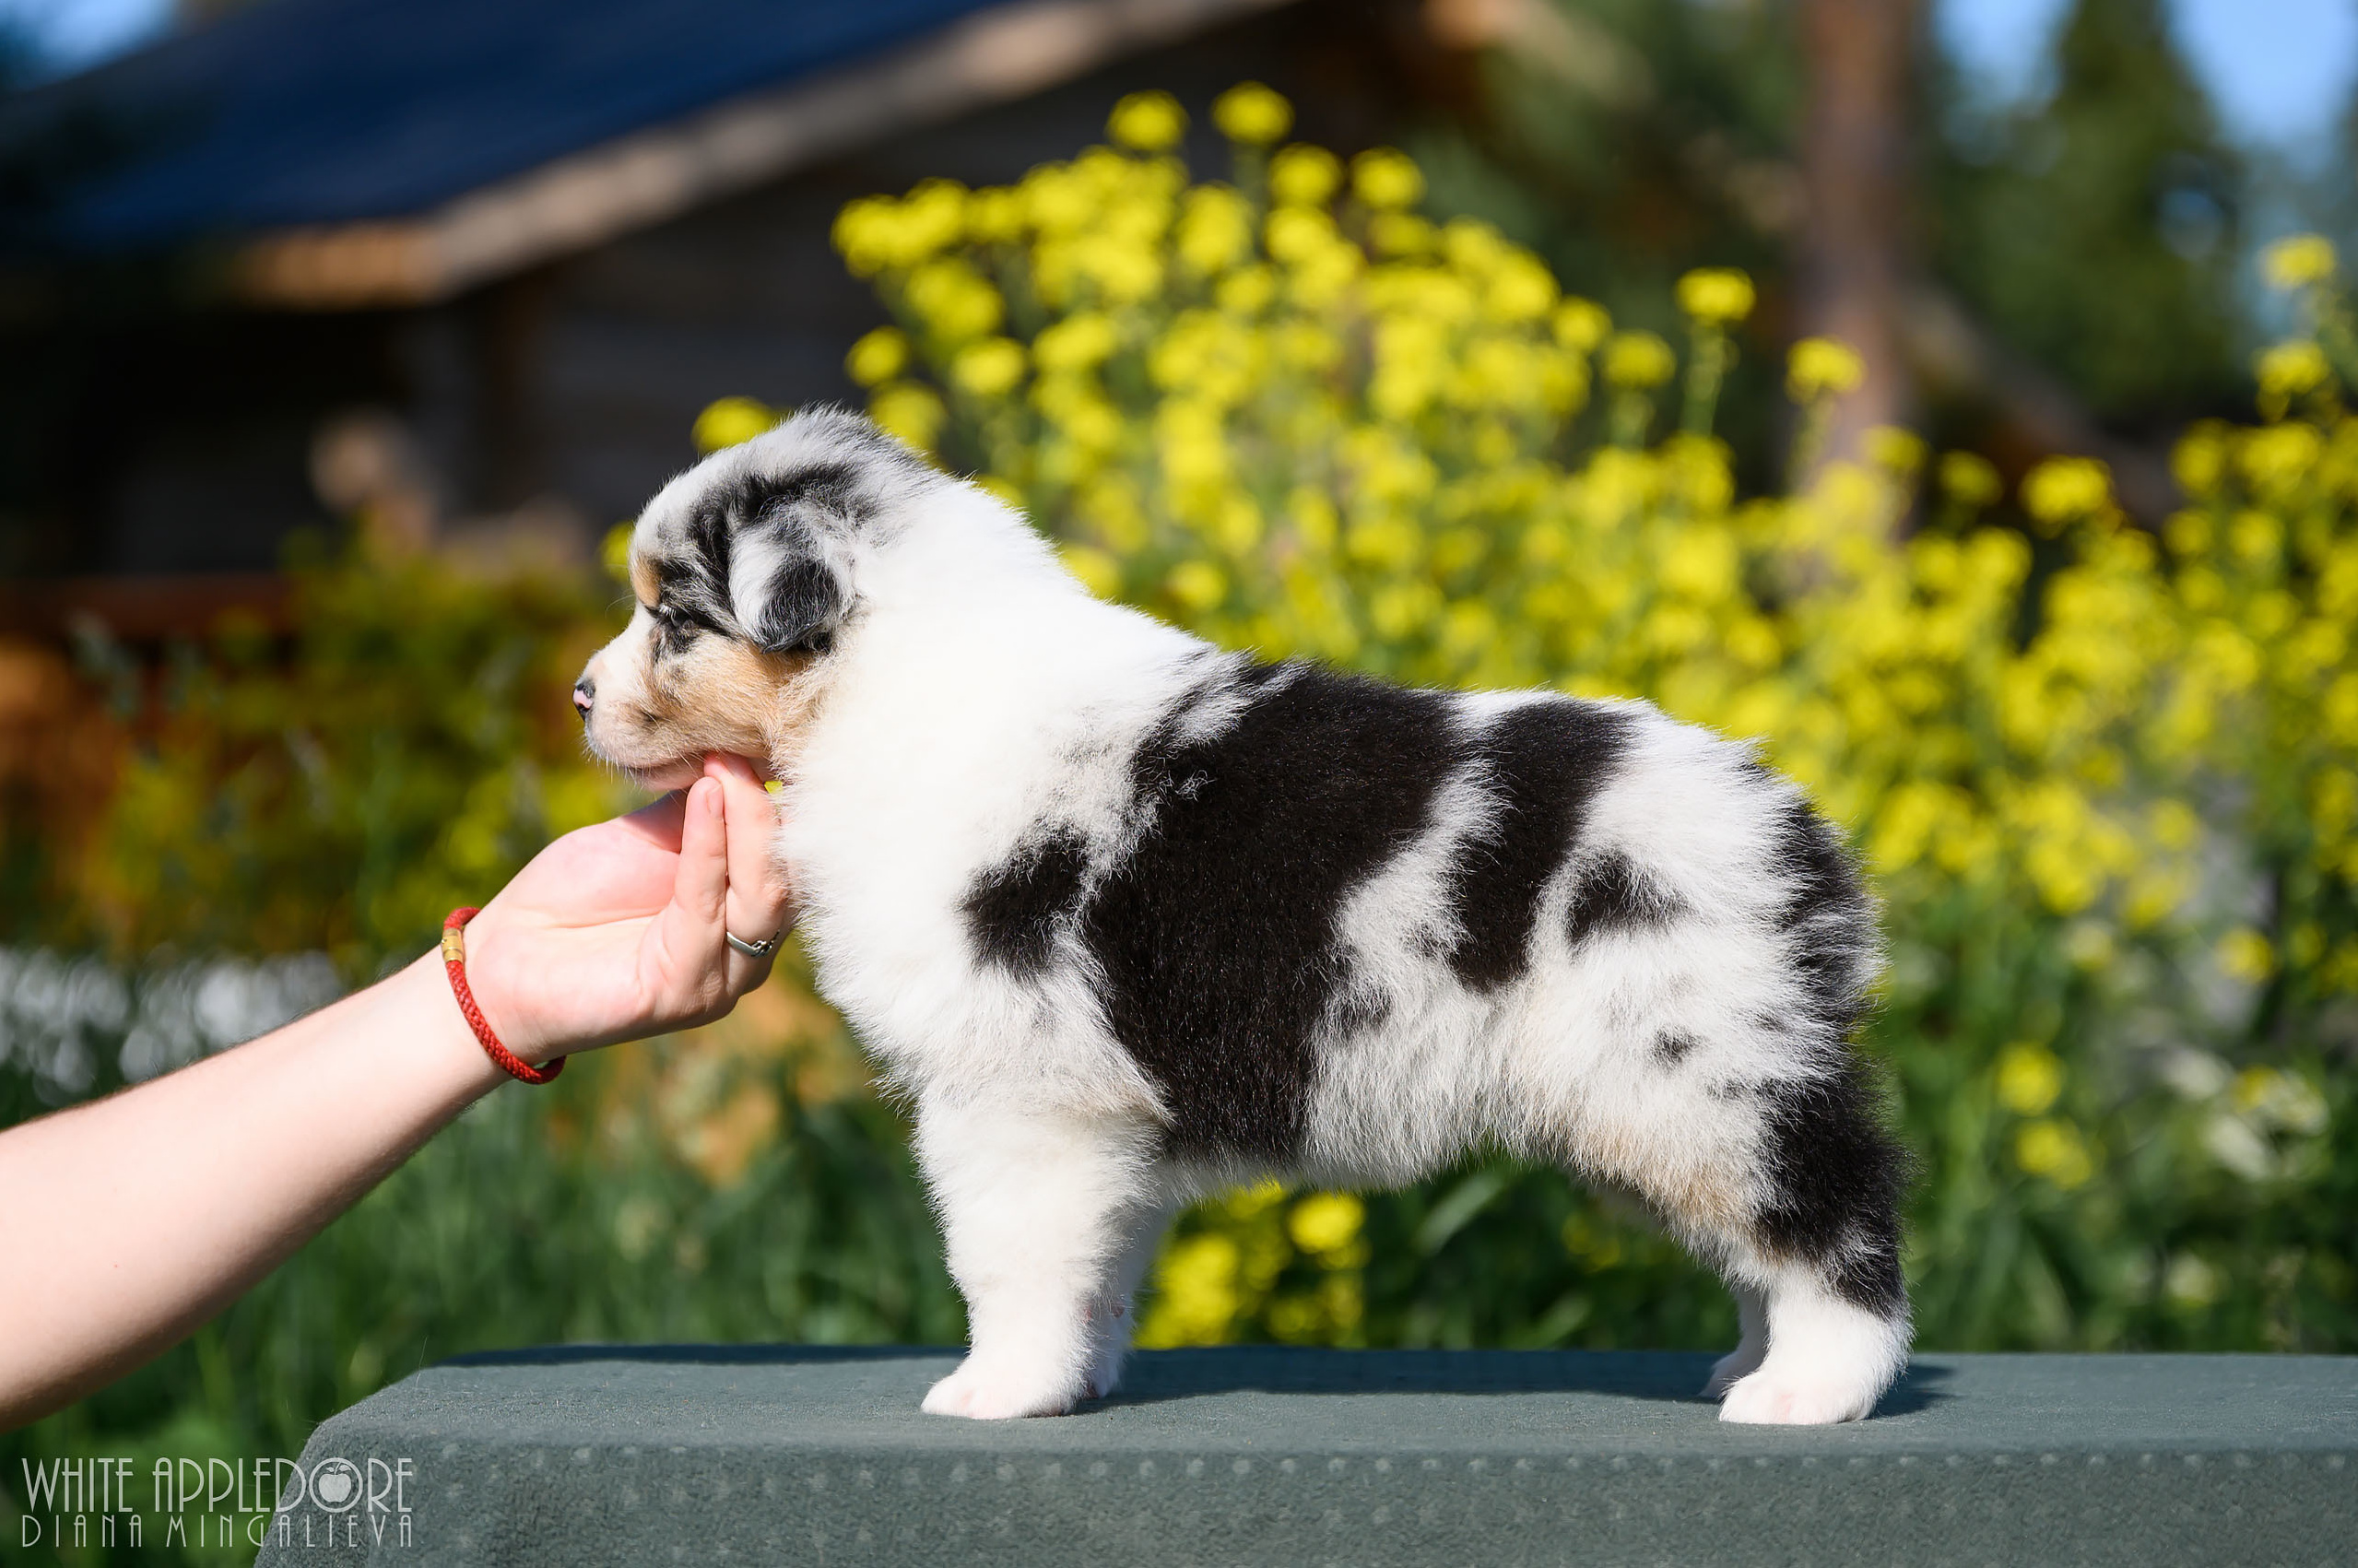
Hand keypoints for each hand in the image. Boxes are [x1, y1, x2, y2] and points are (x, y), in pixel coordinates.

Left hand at [456, 755, 794, 1062]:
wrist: (503, 956)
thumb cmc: (573, 894)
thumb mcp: (647, 835)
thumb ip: (697, 808)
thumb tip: (743, 748)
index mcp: (746, 914)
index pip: (794, 855)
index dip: (788, 795)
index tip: (771, 732)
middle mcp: (749, 951)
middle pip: (789, 875)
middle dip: (769, 804)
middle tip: (746, 743)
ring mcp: (722, 978)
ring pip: (764, 895)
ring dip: (748, 821)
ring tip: (725, 766)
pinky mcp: (684, 992)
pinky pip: (707, 911)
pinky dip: (709, 850)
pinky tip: (705, 797)